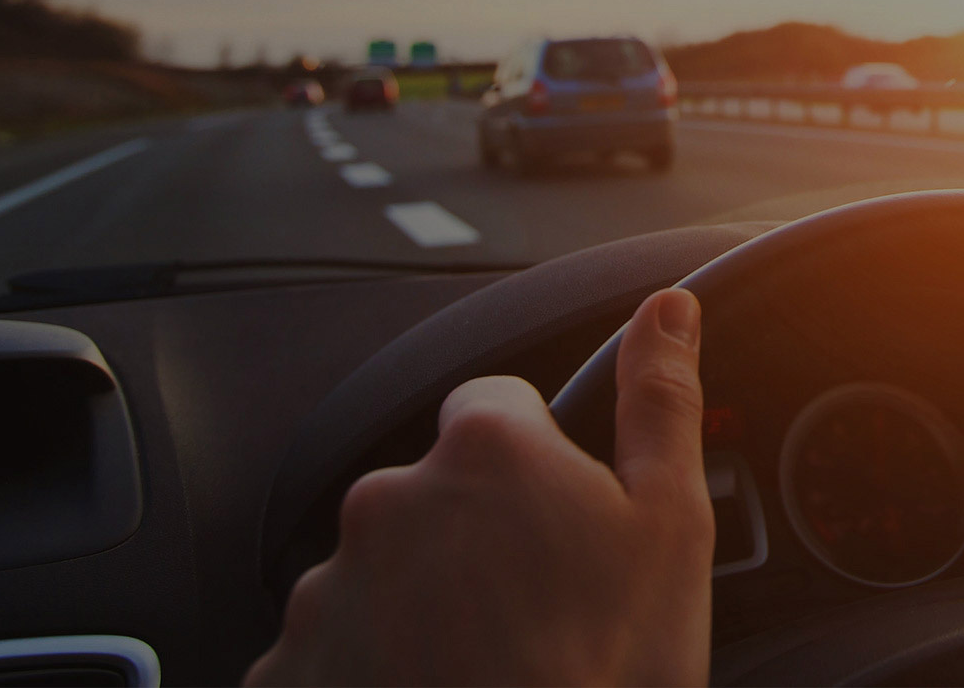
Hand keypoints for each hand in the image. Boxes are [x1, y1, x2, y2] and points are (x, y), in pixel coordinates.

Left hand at [244, 288, 712, 685]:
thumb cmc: (607, 672)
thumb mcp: (671, 527)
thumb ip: (660, 403)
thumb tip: (666, 311)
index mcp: (483, 451)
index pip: (499, 406)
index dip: (541, 461)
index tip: (564, 521)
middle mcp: (388, 501)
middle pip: (437, 492)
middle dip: (478, 536)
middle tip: (538, 611)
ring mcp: (330, 588)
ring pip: (386, 571)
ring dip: (425, 603)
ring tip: (488, 666)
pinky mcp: (292, 666)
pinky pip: (334, 647)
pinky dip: (375, 668)